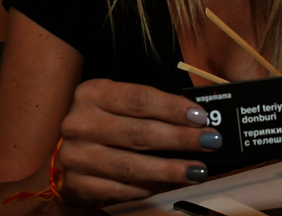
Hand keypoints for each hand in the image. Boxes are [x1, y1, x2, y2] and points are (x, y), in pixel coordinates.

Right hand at [55, 79, 219, 207]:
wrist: (71, 154)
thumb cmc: (106, 123)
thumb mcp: (121, 104)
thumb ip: (154, 107)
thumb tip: (197, 119)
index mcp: (93, 93)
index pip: (139, 99)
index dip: (173, 108)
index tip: (201, 117)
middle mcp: (79, 122)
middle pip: (138, 132)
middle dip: (180, 139)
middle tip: (210, 143)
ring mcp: (75, 155)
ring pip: (130, 165)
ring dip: (169, 169)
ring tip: (197, 170)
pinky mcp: (76, 183)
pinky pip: (119, 189)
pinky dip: (146, 188)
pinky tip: (167, 185)